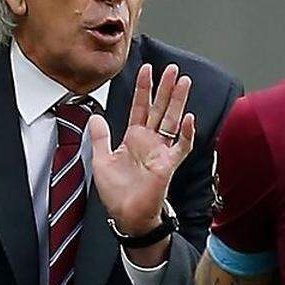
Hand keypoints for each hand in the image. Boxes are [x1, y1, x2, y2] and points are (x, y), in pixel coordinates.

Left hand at [88, 63, 194, 235]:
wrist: (126, 216)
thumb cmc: (116, 192)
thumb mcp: (101, 160)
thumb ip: (100, 138)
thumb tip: (95, 115)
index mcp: (134, 138)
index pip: (140, 107)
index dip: (144, 88)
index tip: (147, 69)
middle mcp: (150, 141)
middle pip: (160, 108)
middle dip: (166, 88)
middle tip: (173, 68)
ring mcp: (161, 151)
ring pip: (172, 121)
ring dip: (178, 102)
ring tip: (184, 82)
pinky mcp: (168, 165)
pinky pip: (181, 147)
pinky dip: (186, 134)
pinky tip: (189, 119)